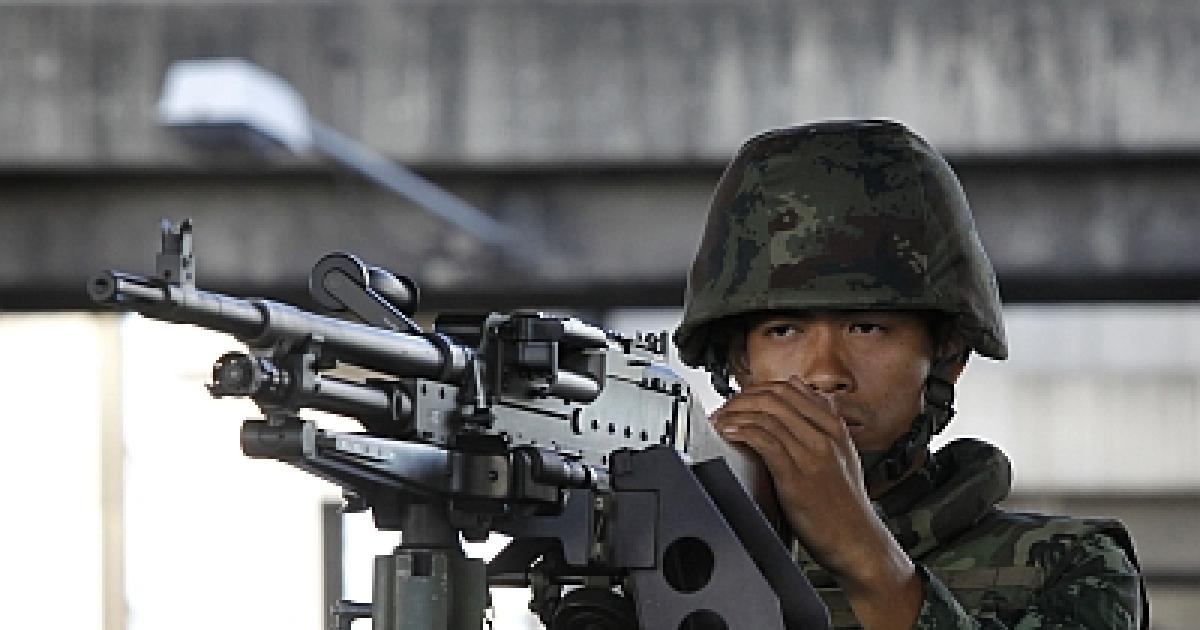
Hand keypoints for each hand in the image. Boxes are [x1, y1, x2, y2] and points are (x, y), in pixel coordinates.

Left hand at [709, 377, 921, 628]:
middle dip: (740, 399)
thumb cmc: (845, 504)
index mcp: (834, 427)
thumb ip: (822, 420)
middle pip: (774, 397)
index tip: (738, 399)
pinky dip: (742, 431)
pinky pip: (765, 440)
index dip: (756, 390)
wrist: (857, 541)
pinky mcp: (797, 475)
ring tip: (719, 421)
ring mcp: (812, 454)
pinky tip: (729, 434)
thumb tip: (799, 388)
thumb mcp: (842, 453)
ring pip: (767, 415)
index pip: (789, 389)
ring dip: (735, 414)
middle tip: (722, 410)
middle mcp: (824, 435)